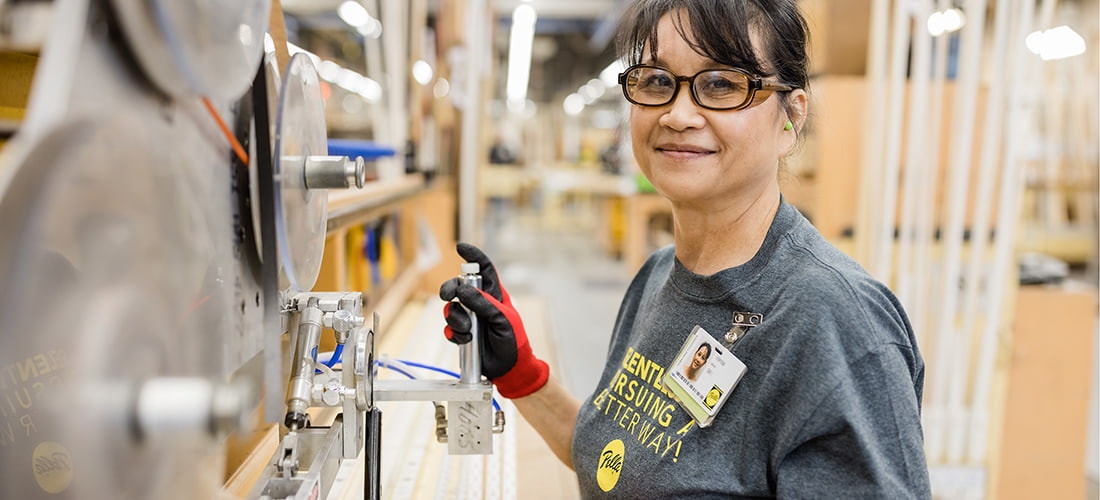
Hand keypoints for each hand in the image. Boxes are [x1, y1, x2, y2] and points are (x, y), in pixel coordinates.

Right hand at [439, 243, 548, 397]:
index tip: (461, 248)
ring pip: (451, 309)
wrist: (510, 368)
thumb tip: (463, 289)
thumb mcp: (503, 320)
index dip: (473, 257)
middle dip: (449, 289)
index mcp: (494, 295)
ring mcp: (469, 318)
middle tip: (448, 296)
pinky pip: (449, 328)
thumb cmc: (513, 341)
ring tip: (469, 331)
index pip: (484, 269)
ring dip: (456, 320)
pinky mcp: (462, 333)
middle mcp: (479, 303)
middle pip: (457, 286)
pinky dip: (454, 334)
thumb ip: (484, 304)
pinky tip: (465, 340)